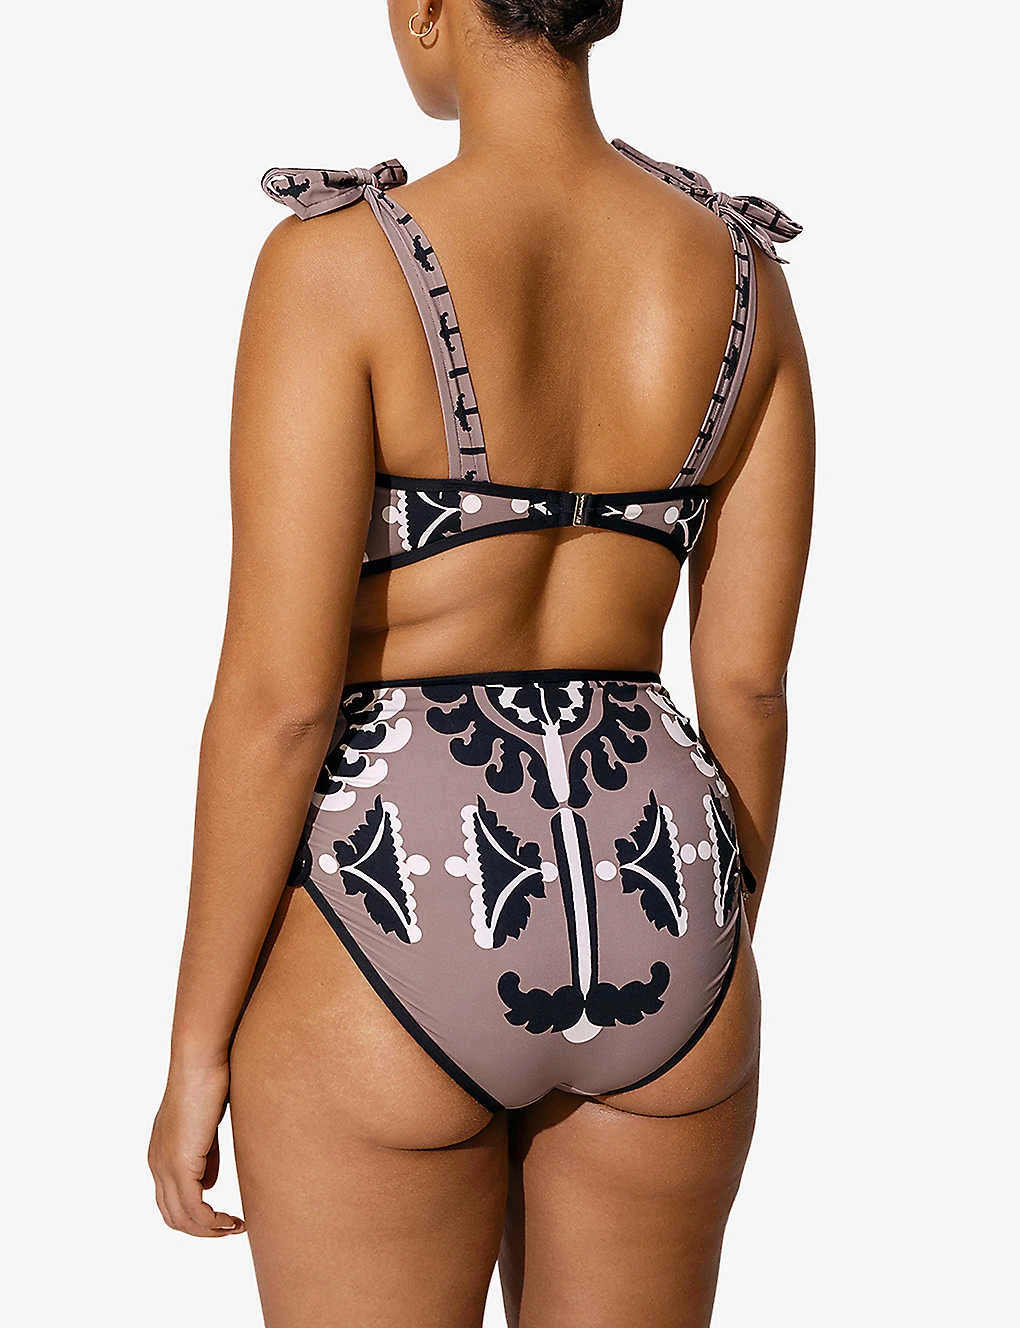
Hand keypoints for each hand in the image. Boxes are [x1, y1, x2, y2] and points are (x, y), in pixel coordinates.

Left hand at [148, 1061, 245, 1236]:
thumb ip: (205, 1156)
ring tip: (236, 1227)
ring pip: (182, 1219)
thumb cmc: (206, 1082)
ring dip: (210, 1230)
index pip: (171, 1200)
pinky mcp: (180, 1165)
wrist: (199, 1062)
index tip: (224, 1216)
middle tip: (231, 1229)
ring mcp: (166, 1167)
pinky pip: (195, 1210)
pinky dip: (214, 1223)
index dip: (197, 1214)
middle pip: (173, 1216)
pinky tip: (233, 1219)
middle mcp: (157, 1165)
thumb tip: (208, 1185)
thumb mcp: (205, 1127)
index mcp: (160, 1155)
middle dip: (203, 1230)